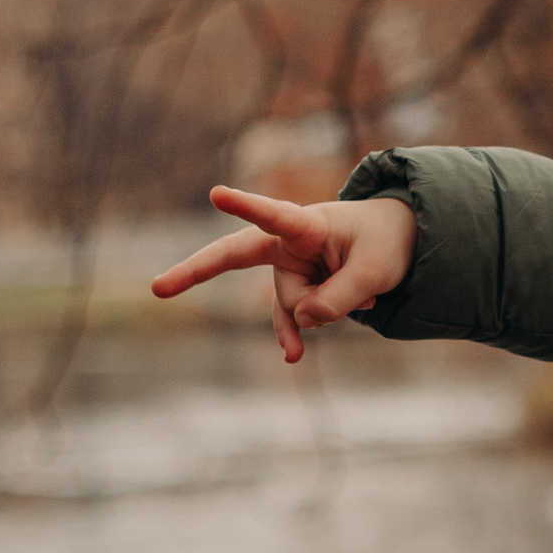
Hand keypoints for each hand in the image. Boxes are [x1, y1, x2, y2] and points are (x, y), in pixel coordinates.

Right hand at [150, 186, 416, 362]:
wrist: (395, 245)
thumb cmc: (384, 243)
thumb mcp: (376, 271)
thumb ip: (339, 298)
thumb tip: (303, 323)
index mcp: (306, 223)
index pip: (272, 215)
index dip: (245, 206)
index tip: (216, 194)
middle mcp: (287, 244)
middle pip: (232, 256)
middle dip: (195, 271)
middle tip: (157, 288)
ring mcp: (287, 270)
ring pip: (296, 305)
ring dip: (330, 307)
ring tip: (362, 290)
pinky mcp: (294, 292)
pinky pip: (289, 320)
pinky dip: (295, 335)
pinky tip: (293, 358)